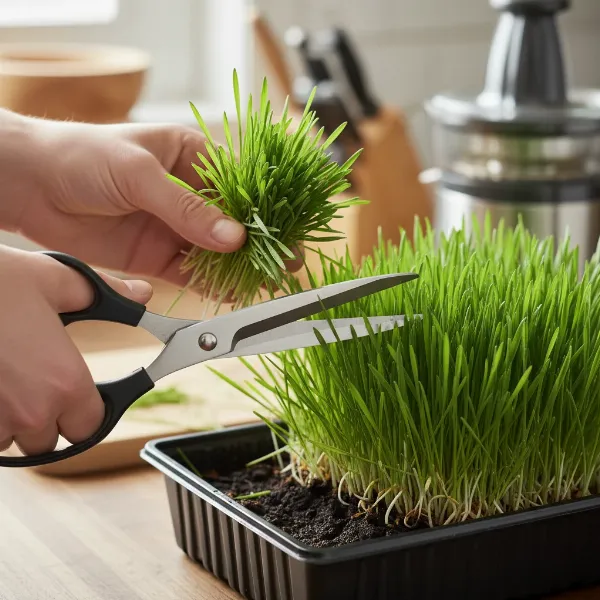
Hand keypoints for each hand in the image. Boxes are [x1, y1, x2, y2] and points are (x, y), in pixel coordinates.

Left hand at [0, 109, 301, 288]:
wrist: (28, 184)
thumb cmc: (81, 155)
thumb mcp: (140, 174)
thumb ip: (187, 209)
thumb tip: (232, 237)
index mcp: (191, 156)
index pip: (240, 186)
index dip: (266, 211)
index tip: (290, 232)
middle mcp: (188, 193)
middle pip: (233, 223)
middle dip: (259, 245)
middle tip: (286, 266)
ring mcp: (173, 226)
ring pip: (216, 251)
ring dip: (239, 268)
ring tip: (266, 284)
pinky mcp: (156, 254)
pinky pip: (191, 271)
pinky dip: (211, 284)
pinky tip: (232, 293)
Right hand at [0, 246, 151, 454]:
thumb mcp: (57, 280)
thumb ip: (108, 295)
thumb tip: (142, 296)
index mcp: (65, 382)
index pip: (91, 426)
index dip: (89, 413)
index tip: (84, 399)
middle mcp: (29, 411)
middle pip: (49, 443)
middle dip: (48, 422)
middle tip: (39, 386)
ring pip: (9, 442)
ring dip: (11, 423)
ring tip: (8, 382)